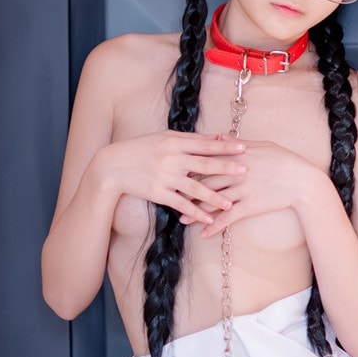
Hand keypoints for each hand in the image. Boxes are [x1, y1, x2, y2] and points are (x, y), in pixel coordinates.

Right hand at [100, 132, 247, 224]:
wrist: (113, 166)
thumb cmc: (141, 149)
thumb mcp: (164, 138)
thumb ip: (190, 139)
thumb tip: (216, 138)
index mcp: (174, 143)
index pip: (204, 144)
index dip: (224, 146)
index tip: (243, 147)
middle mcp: (171, 159)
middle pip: (203, 164)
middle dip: (225, 168)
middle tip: (245, 171)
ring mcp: (165, 177)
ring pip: (194, 188)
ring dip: (214, 196)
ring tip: (230, 203)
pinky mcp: (158, 193)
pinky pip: (180, 204)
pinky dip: (195, 212)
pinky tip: (208, 218)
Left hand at [177, 139, 316, 236]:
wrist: (302, 181)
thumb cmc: (284, 160)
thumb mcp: (261, 145)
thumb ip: (237, 143)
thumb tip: (217, 137)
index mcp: (238, 154)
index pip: (208, 159)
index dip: (190, 166)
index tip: (176, 171)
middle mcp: (237, 171)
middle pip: (205, 181)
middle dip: (186, 190)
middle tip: (171, 196)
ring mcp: (243, 189)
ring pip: (213, 200)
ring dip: (196, 211)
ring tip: (182, 218)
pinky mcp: (251, 205)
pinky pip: (229, 217)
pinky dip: (215, 226)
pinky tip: (204, 234)